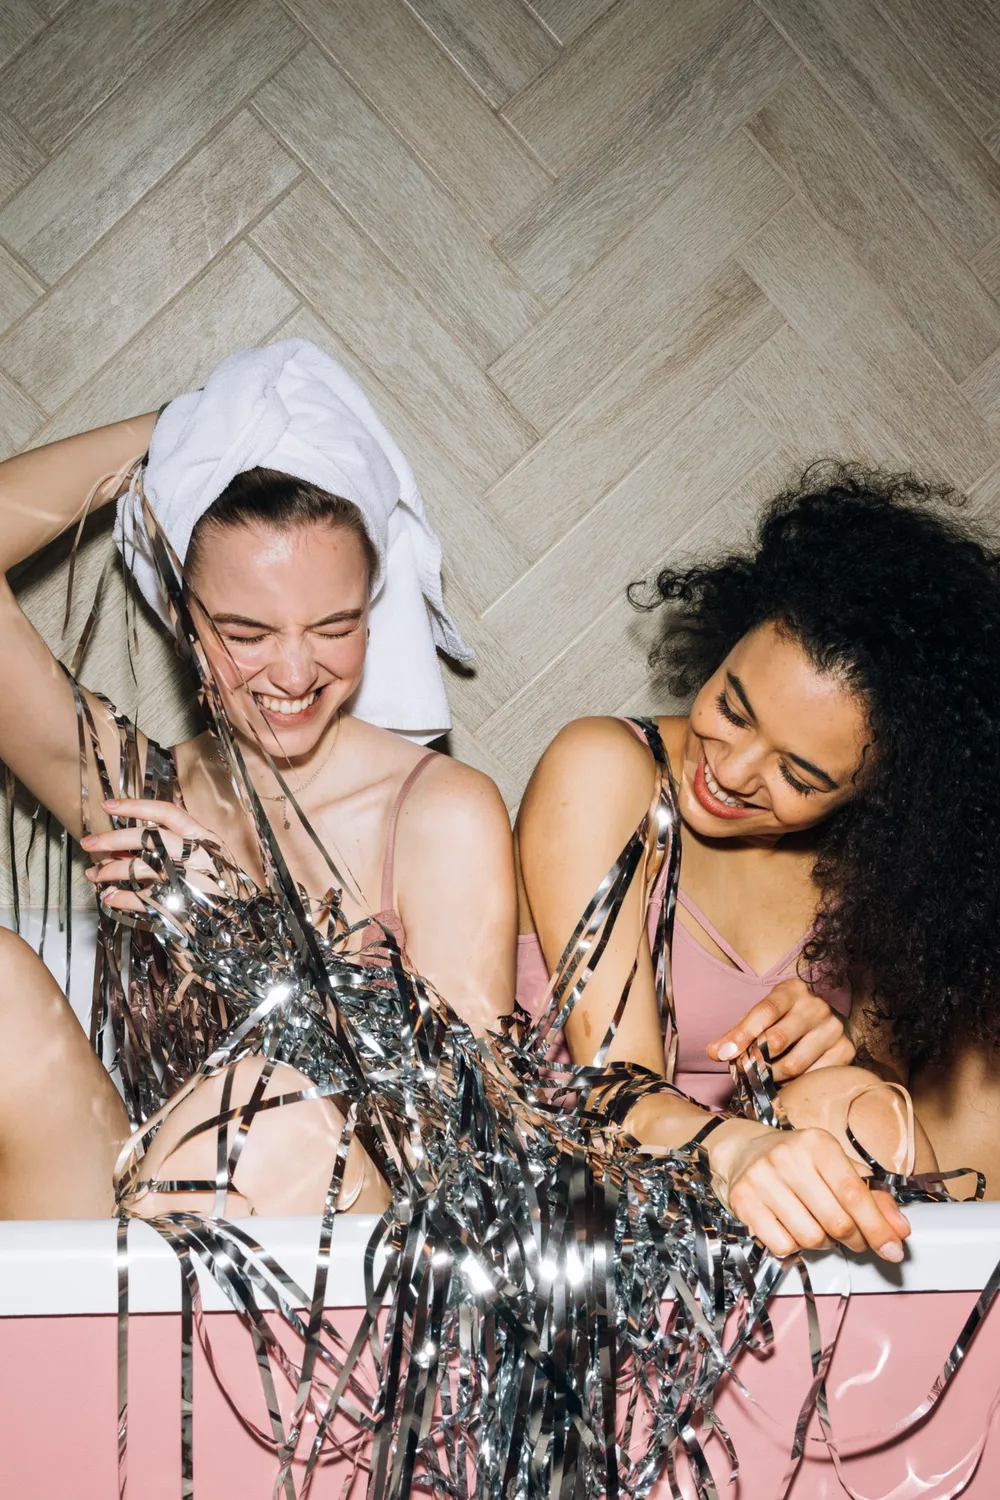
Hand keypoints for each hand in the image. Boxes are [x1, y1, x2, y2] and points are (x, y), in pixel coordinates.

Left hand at [80, 798, 234, 912]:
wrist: (243, 924)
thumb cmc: (220, 888)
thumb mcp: (203, 859)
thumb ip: (173, 848)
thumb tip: (126, 846)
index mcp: (203, 839)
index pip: (167, 813)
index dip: (135, 807)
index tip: (108, 805)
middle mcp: (197, 856)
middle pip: (147, 838)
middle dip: (112, 840)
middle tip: (88, 843)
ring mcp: (189, 881)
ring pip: (141, 868)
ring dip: (111, 871)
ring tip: (94, 875)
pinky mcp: (182, 905)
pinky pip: (142, 899)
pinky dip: (122, 899)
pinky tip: (109, 897)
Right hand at [704, 1116, 908, 1261]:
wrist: (742, 1150)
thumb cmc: (798, 1160)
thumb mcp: (836, 1166)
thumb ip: (872, 1197)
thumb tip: (900, 1230)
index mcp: (817, 1143)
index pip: (853, 1194)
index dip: (878, 1227)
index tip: (894, 1249)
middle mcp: (787, 1158)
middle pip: (836, 1222)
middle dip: (855, 1239)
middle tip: (856, 1239)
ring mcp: (762, 1180)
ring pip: (811, 1238)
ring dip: (823, 1243)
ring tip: (818, 1225)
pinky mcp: (743, 1201)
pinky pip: (782, 1246)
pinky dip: (794, 1246)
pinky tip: (793, 1227)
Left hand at [707, 977, 854, 1081]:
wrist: (824, 1023)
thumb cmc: (785, 1020)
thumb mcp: (761, 1018)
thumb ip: (737, 1034)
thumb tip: (714, 1052)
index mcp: (792, 991)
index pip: (765, 1011)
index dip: (742, 1034)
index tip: (723, 1054)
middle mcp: (817, 1007)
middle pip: (778, 1039)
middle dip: (754, 1060)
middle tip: (741, 1071)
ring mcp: (834, 1029)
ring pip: (795, 1064)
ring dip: (771, 1076)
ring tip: (761, 1077)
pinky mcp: (845, 1051)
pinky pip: (813, 1077)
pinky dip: (794, 1084)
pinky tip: (785, 1081)